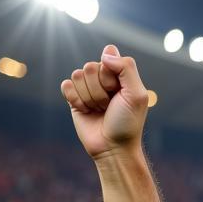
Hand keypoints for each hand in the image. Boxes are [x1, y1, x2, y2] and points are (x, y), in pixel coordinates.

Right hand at [60, 45, 148, 159]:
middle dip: (99, 90)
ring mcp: (87, 87)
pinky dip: (75, 100)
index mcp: (119, 75)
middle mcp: (103, 78)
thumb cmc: (127, 123)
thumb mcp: (136, 95)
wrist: (113, 148)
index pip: (107, 58)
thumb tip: (105, 53)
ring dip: (89, 97)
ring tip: (100, 110)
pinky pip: (66, 85)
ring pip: (77, 75)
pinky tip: (86, 111)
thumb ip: (126, 68)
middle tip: (109, 106)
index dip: (110, 77)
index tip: (118, 93)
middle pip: (89, 67)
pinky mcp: (74, 97)